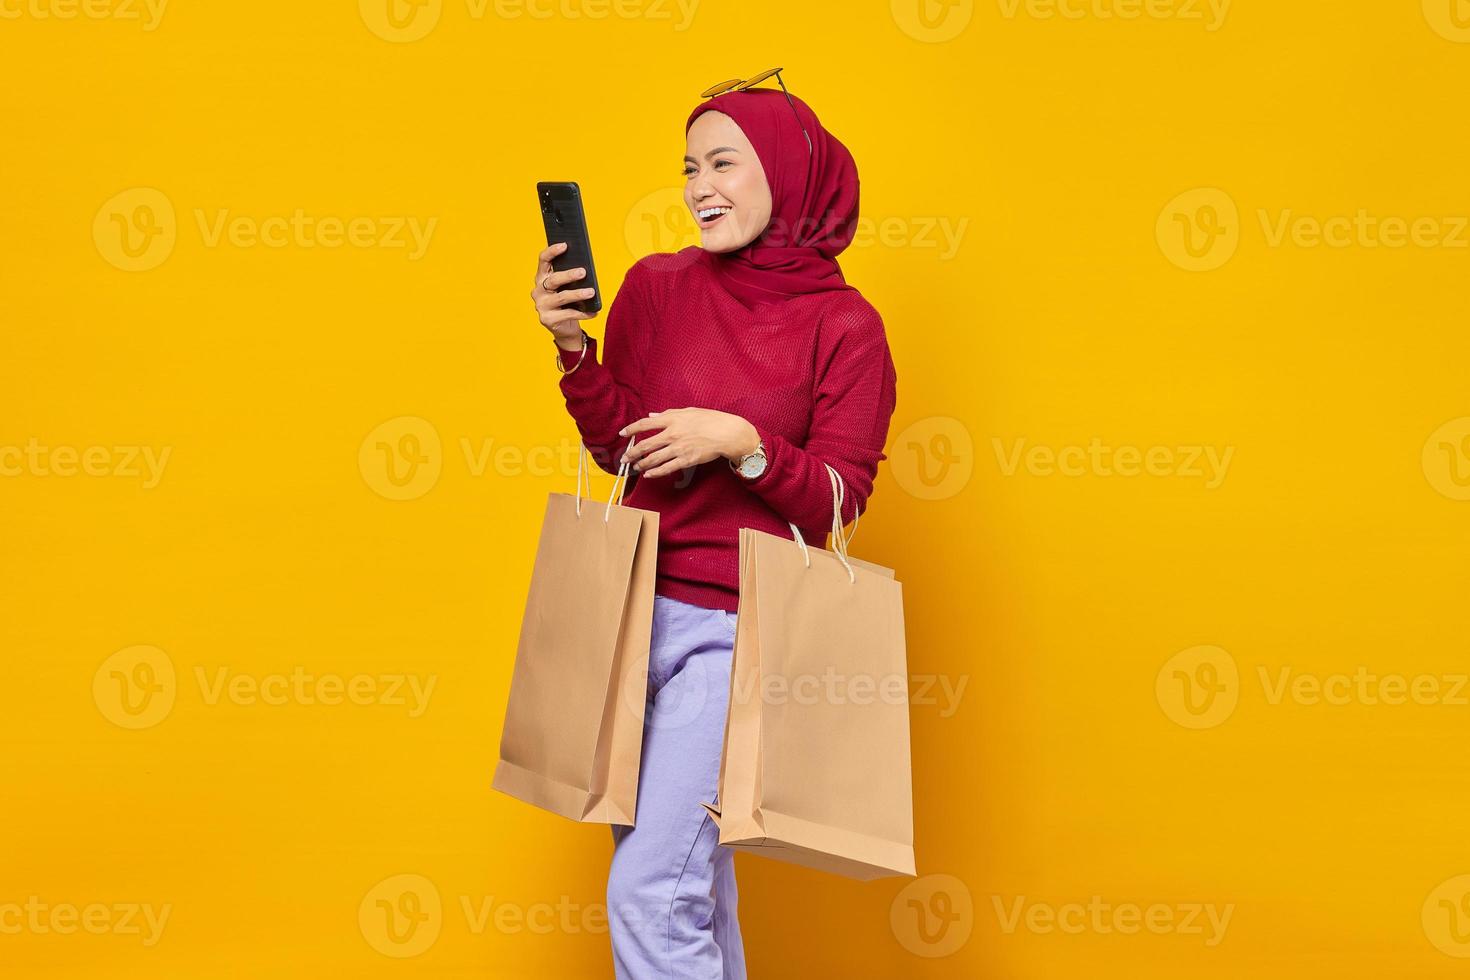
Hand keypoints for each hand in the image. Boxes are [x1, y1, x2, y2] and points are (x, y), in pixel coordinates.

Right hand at [532, 242, 596, 348]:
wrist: (564, 327)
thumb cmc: (568, 302)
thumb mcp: (568, 287)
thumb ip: (571, 278)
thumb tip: (585, 267)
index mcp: (542, 277)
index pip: (543, 260)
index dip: (552, 252)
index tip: (565, 245)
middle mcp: (538, 290)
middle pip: (553, 280)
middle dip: (568, 275)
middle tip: (583, 272)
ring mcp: (541, 306)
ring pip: (561, 297)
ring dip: (578, 294)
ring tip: (591, 292)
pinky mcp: (547, 319)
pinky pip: (568, 314)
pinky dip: (583, 313)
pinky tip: (594, 311)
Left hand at [618, 409, 758, 478]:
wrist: (727, 433)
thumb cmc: (710, 420)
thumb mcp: (688, 411)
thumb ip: (668, 413)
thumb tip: (652, 416)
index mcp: (672, 419)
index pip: (645, 424)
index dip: (631, 429)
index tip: (623, 433)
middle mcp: (672, 434)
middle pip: (645, 445)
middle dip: (632, 453)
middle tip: (624, 458)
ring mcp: (679, 448)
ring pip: (653, 458)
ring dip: (641, 464)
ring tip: (635, 467)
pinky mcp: (686, 460)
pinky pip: (667, 468)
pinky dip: (655, 472)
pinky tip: (648, 474)